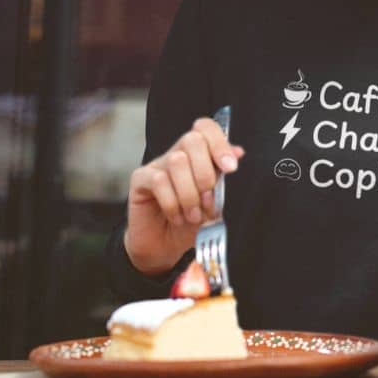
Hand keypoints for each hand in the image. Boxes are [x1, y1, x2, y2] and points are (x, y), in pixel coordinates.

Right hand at [124, 118, 244, 275]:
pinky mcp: (140, 179)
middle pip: (192, 140)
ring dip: (189, 194)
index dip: (219, 143)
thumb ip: (224, 178)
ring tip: (193, 215)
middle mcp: (177, 155)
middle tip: (207, 201)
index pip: (206, 129)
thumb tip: (238, 152)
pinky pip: (158, 180)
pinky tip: (177, 217)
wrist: (166, 249)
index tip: (230, 168)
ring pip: (177, 161)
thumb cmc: (191, 224)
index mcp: (198, 156)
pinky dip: (172, 203)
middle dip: (206, 173)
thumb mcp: (215, 203)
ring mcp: (157, 165)